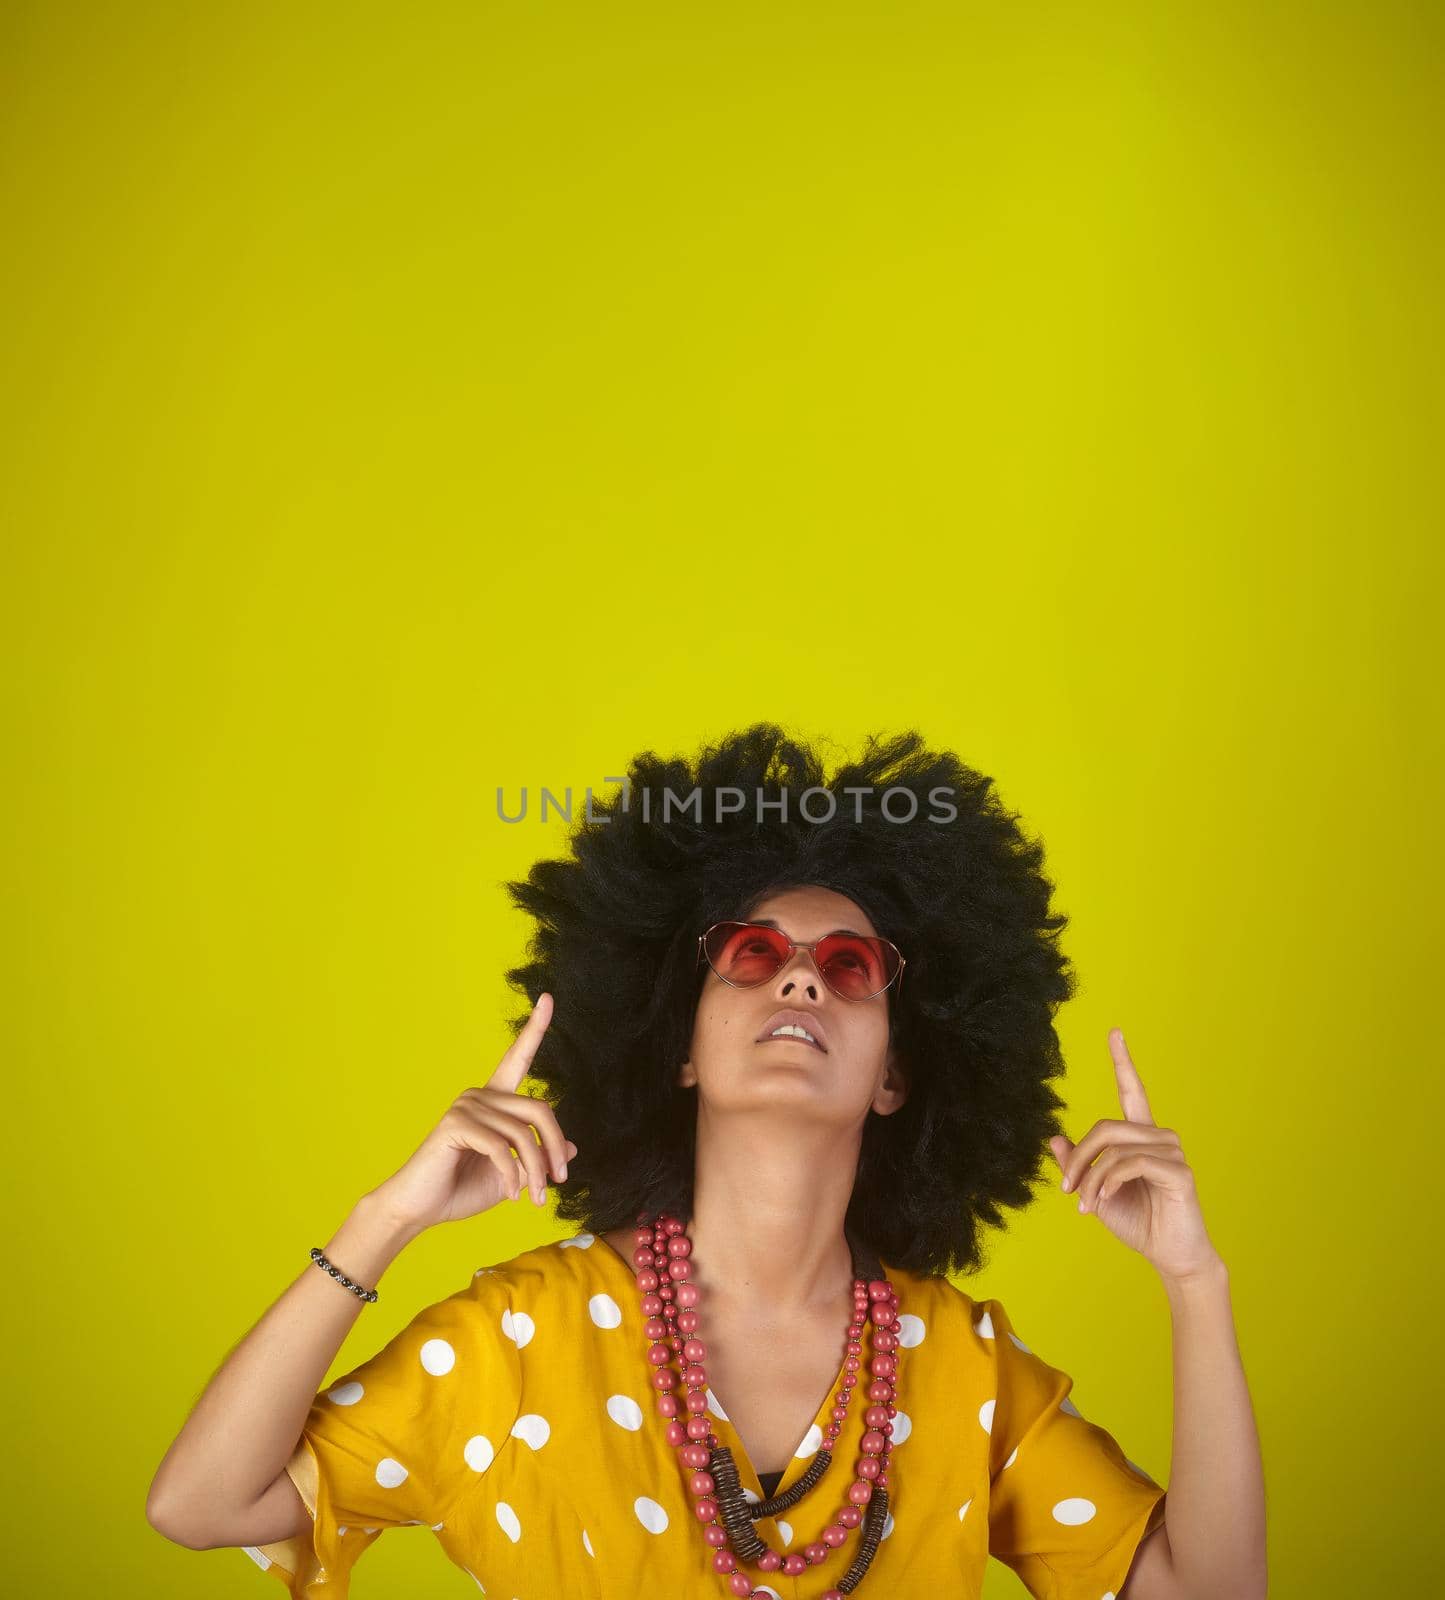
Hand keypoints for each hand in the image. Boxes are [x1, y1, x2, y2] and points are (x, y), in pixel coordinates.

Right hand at [365, 992, 577, 1233]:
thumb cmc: (461, 1190)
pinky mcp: (455, 1124)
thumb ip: (537, 1159)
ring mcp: (466, 1107)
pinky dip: (512, 1173)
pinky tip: (512, 1192)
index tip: (549, 998)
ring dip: (535, 1171)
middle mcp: (480, 1096)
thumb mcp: (512, 1175)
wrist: (420, 1210)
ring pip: (522, 1134)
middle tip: (558, 1182)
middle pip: (539, 1108)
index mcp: (494, 1101)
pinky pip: (501, 1146)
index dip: (535, 1029)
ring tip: (534, 1197)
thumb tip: (571, 1148)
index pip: (518, 1058)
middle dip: (553, 1148)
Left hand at [1048, 1027, 1221, 1283]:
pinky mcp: (1179, 1171)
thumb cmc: (1139, 1223)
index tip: (1114, 1032)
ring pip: (1112, 1150)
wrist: (1171, 1257)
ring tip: (1085, 1205)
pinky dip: (1108, 1182)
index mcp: (1141, 1138)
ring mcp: (1172, 1152)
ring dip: (1090, 1179)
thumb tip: (1054, 1139)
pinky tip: (1104, 1199)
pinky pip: (1130, 1163)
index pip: (1132, 1091)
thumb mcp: (1097, 1192)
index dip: (1122, 1061)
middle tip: (1067, 1190)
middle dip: (1078, 1160)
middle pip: (1104, 1127)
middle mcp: (1160, 1136)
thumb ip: (1079, 1165)